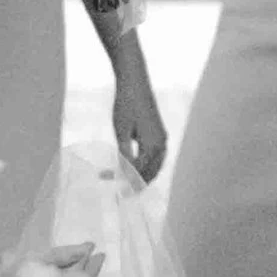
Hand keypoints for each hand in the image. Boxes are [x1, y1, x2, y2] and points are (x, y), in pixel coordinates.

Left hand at [111, 49, 168, 184]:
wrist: (135, 82)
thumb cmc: (125, 104)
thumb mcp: (121, 131)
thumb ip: (125, 154)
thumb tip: (125, 172)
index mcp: (153, 145)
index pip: (140, 172)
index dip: (126, 182)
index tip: (114, 188)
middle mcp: (162, 143)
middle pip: (151, 173)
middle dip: (136, 184)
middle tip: (122, 194)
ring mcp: (163, 138)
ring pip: (155, 166)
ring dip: (143, 176)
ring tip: (128, 185)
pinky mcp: (160, 132)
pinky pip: (156, 157)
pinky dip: (147, 166)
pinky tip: (136, 168)